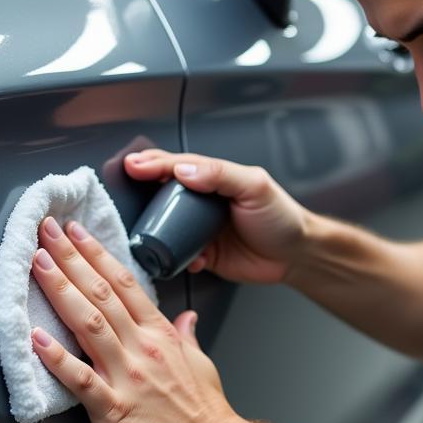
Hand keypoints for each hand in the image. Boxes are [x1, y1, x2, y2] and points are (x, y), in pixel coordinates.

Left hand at [29, 216, 241, 422]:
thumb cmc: (207, 417)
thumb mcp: (202, 364)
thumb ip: (186, 336)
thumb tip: (186, 317)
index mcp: (160, 335)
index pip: (124, 283)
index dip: (97, 254)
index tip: (77, 233)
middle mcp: (142, 349)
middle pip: (101, 293)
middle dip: (71, 258)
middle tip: (46, 232)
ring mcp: (127, 377)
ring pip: (89, 323)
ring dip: (61, 290)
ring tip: (39, 264)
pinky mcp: (113, 410)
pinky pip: (80, 379)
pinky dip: (56, 358)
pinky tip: (36, 338)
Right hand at [124, 150, 309, 283]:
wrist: (296, 255)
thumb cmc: (281, 217)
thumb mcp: (254, 187)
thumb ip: (221, 175)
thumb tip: (185, 171)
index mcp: (215, 178)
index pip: (178, 166)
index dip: (154, 164)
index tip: (134, 165)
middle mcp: (203, 201)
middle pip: (163, 193)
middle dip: (143, 191)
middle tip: (126, 188)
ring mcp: (201, 228)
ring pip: (166, 226)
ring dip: (154, 229)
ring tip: (144, 230)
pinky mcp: (203, 254)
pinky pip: (179, 256)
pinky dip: (177, 258)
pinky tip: (184, 259)